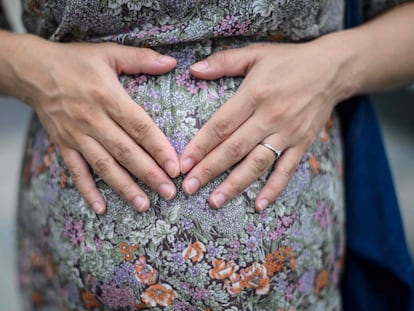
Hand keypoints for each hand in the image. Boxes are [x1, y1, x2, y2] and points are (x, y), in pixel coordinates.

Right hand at [10, 34, 178, 213]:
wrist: (33, 70)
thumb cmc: (75, 61)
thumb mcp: (109, 52)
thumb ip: (141, 58)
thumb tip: (172, 62)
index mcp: (108, 96)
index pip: (139, 127)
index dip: (159, 148)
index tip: (175, 167)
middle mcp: (92, 119)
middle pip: (126, 152)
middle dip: (149, 175)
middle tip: (169, 193)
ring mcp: (76, 135)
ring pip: (104, 166)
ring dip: (125, 188)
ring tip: (144, 206)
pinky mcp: (63, 144)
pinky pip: (76, 171)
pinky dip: (87, 190)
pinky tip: (100, 208)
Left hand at [180, 41, 351, 210]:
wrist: (332, 69)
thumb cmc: (289, 61)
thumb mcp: (255, 53)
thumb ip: (223, 61)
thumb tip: (193, 70)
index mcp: (254, 95)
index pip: (221, 125)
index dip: (200, 145)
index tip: (183, 163)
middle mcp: (270, 117)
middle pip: (234, 149)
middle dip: (209, 170)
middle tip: (188, 188)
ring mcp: (288, 133)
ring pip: (257, 164)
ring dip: (235, 184)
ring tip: (215, 201)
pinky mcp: (302, 144)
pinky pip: (287, 170)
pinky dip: (274, 189)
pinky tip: (259, 205)